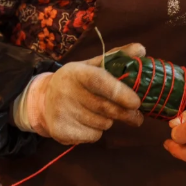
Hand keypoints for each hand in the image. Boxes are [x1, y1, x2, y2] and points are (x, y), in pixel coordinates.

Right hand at [30, 43, 145, 144]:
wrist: (43, 100)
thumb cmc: (77, 82)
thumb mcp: (92, 66)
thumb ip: (117, 57)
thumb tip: (142, 49)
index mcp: (75, 72)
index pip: (99, 81)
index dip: (120, 92)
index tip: (136, 102)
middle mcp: (65, 91)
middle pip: (105, 108)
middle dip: (125, 114)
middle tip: (137, 117)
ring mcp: (62, 113)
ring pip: (102, 124)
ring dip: (109, 121)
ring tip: (99, 113)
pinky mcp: (61, 132)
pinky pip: (93, 136)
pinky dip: (96, 131)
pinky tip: (87, 122)